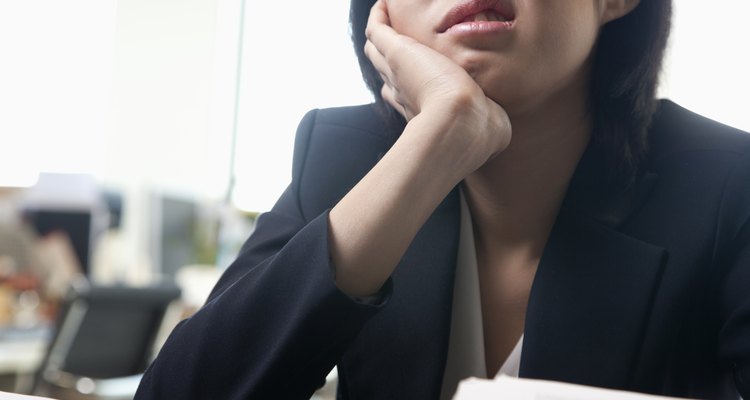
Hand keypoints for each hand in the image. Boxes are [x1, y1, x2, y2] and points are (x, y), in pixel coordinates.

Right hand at [364, 0, 511, 170]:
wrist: (461, 126)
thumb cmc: (477, 132)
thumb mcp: (486, 123)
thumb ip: (489, 119)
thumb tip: (501, 124)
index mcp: (421, 109)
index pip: (402, 93)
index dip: (403, 83)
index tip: (412, 73)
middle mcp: (403, 92)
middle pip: (384, 68)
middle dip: (387, 55)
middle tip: (394, 36)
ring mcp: (396, 71)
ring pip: (376, 49)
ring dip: (381, 31)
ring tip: (386, 14)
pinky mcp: (397, 52)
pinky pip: (377, 28)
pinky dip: (378, 15)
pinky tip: (385, 3)